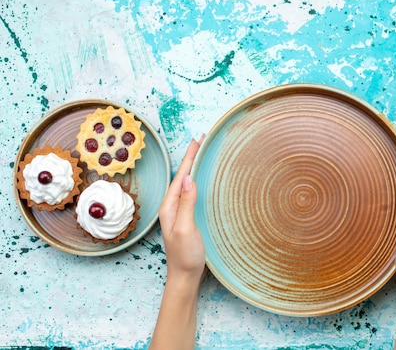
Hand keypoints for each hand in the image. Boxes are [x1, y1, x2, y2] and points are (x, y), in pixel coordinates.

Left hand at [158, 136, 205, 284]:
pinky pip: (192, 193)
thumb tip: (188, 179)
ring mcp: (180, 212)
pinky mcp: (188, 218)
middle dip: (192, 157)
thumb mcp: (185, 229)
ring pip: (187, 183)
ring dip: (195, 167)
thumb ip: (186, 204)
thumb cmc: (185, 256)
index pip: (181, 175)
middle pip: (183, 176)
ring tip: (202, 153)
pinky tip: (203, 179)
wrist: (185, 277)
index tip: (198, 140)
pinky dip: (198, 180)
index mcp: (170, 206)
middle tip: (202, 140)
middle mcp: (173, 206)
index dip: (190, 157)